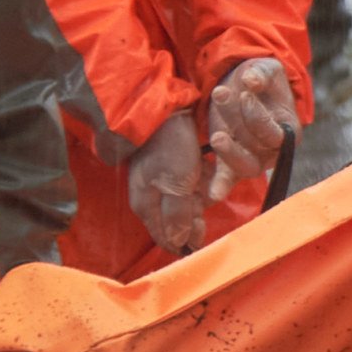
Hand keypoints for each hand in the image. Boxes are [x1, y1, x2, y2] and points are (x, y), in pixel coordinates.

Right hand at [127, 112, 210, 254]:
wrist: (163, 109)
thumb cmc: (169, 148)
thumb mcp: (176, 185)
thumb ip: (178, 216)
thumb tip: (179, 241)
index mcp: (146, 206)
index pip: (165, 238)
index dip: (185, 241)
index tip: (202, 234)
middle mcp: (151, 198)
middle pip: (179, 221)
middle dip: (196, 212)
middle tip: (202, 194)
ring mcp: (162, 181)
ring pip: (188, 201)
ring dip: (200, 193)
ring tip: (203, 174)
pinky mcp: (172, 167)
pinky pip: (191, 183)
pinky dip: (201, 178)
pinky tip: (205, 167)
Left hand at [202, 56, 297, 193]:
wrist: (243, 86)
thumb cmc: (260, 79)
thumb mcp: (267, 69)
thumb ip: (262, 73)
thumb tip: (252, 80)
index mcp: (288, 129)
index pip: (274, 132)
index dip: (258, 115)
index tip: (244, 93)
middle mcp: (272, 150)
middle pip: (257, 148)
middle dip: (237, 122)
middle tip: (221, 95)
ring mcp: (252, 158)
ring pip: (243, 166)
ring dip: (229, 152)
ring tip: (216, 135)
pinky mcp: (230, 162)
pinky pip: (227, 178)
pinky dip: (221, 186)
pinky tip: (213, 194)